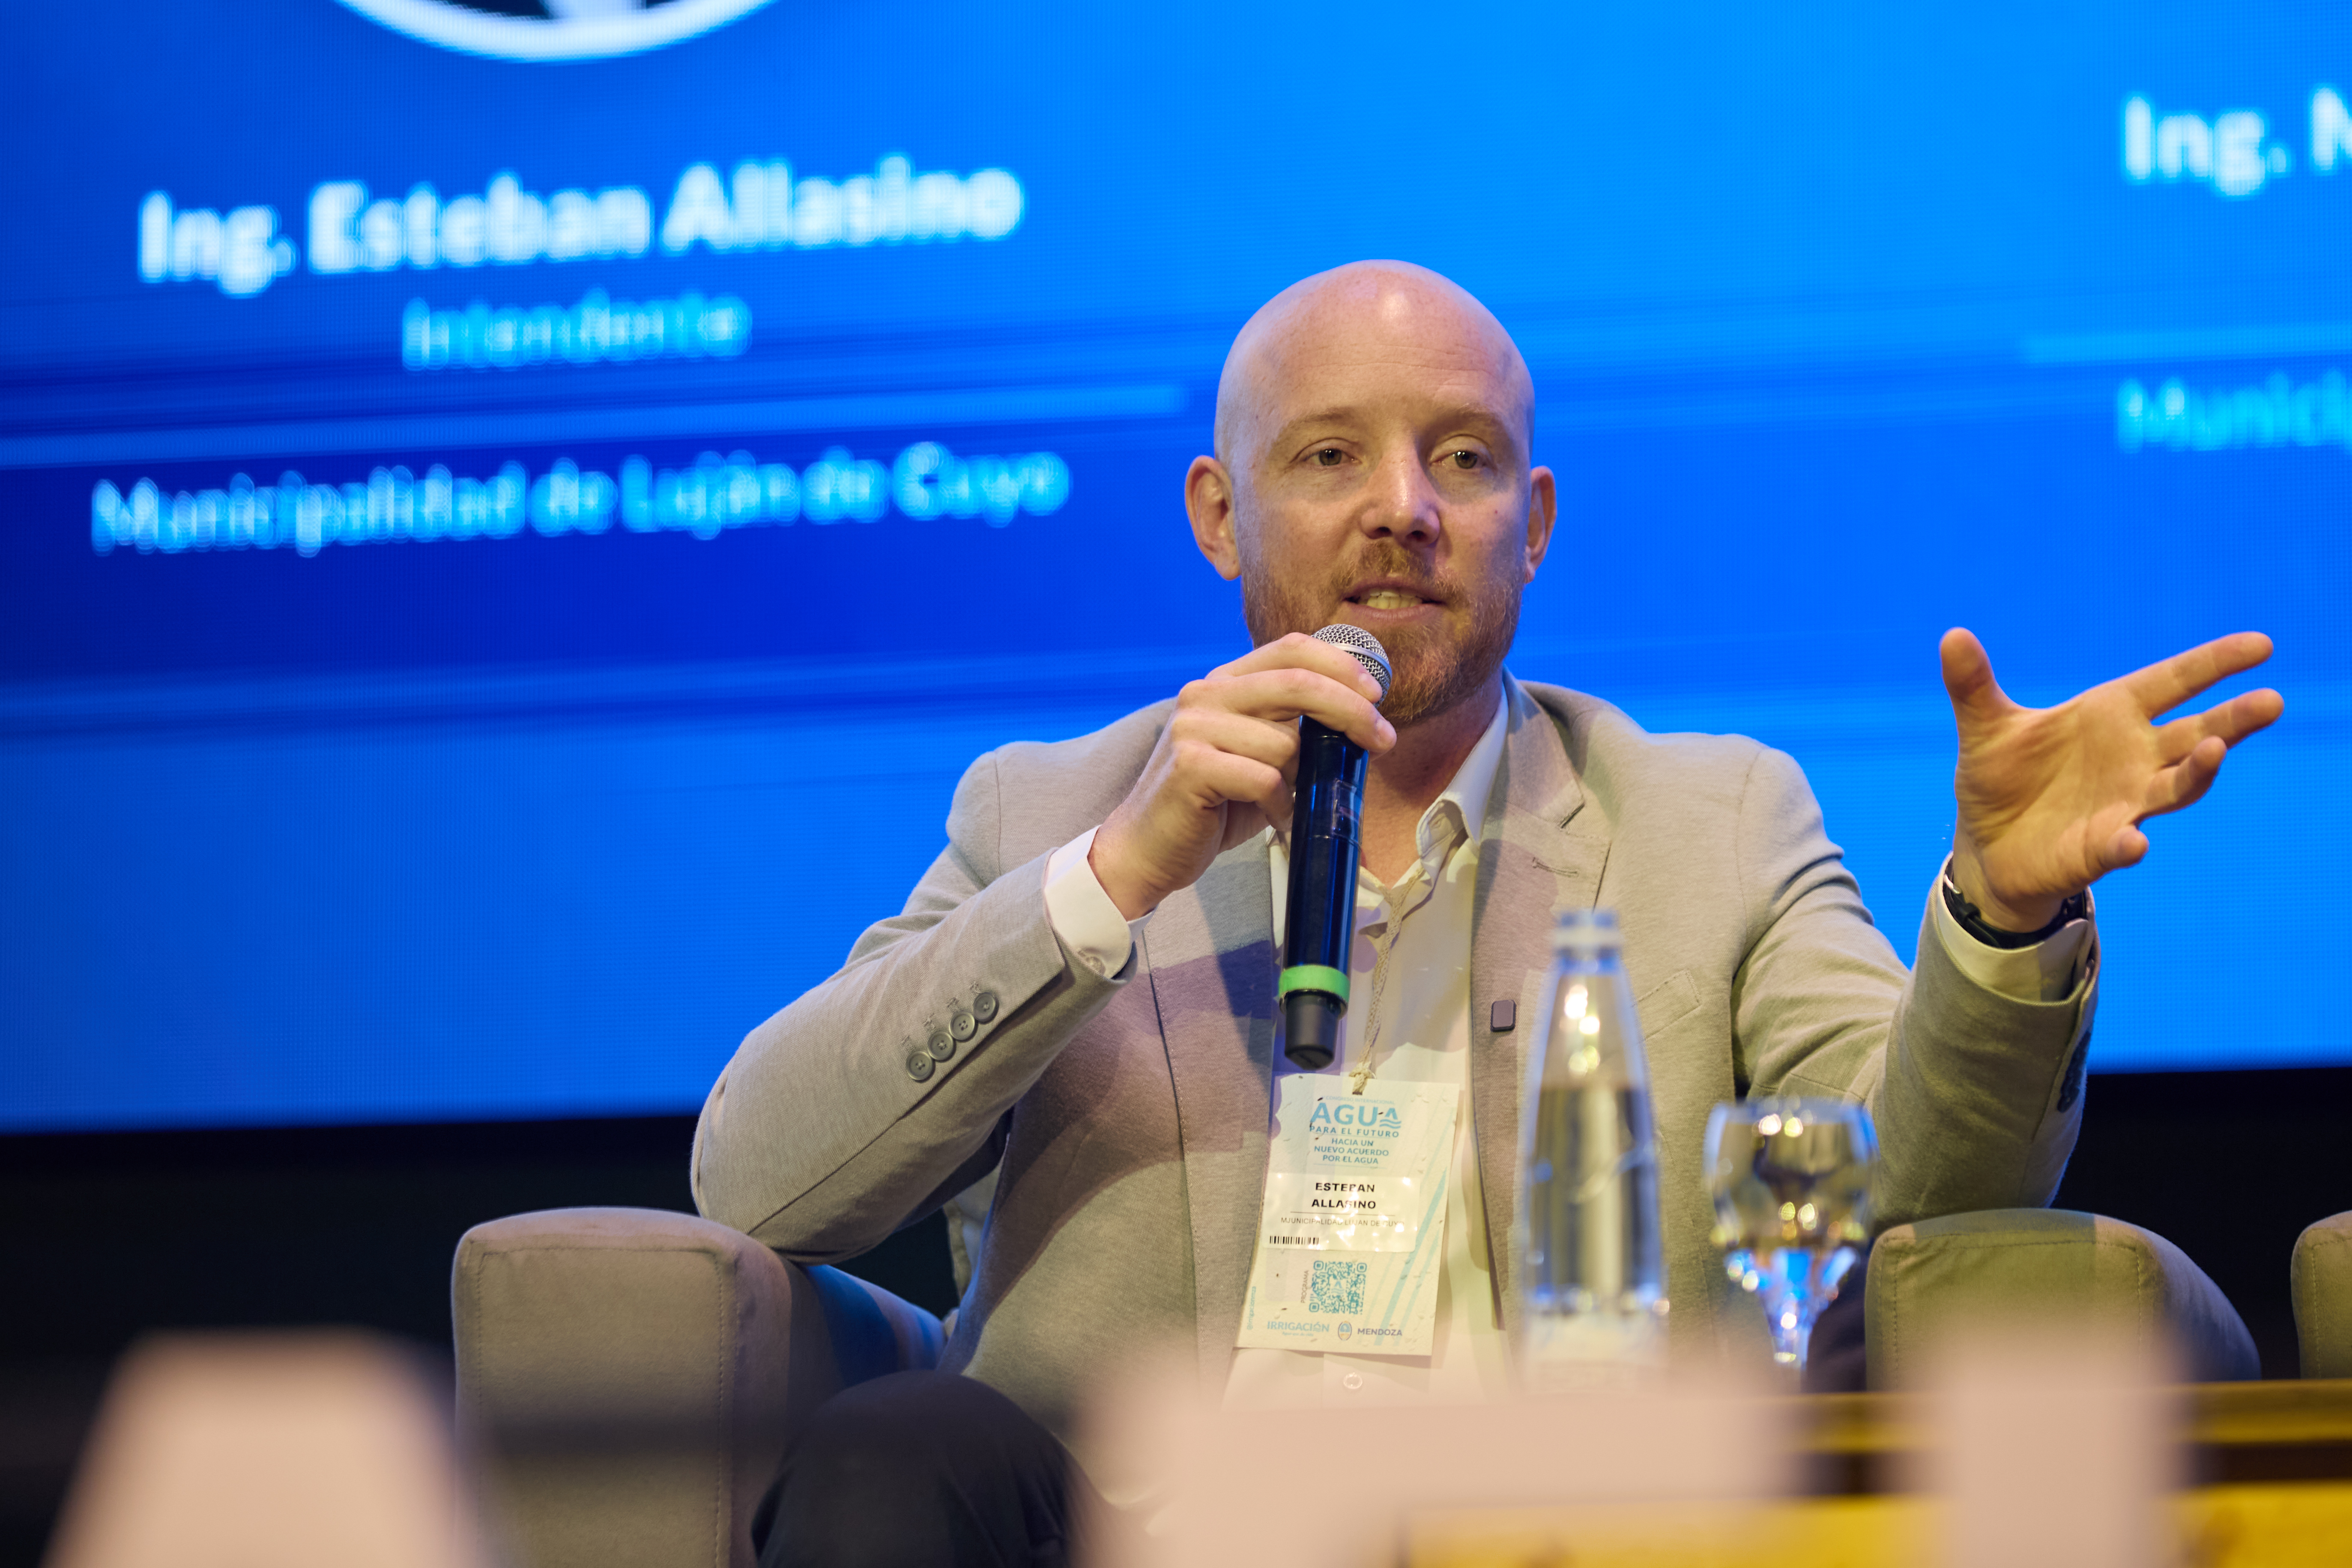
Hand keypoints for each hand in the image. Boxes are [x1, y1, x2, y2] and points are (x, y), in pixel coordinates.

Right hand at [1089, 634, 1394, 919]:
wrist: (1147, 848)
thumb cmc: (1212, 804)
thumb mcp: (1257, 754)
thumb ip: (1291, 729)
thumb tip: (1362, 722)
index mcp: (1224, 681)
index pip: (1291, 648)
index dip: (1341, 664)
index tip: (1375, 695)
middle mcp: (1205, 693)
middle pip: (1297, 683)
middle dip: (1351, 710)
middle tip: (1382, 740)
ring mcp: (1193, 727)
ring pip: (1284, 742)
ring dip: (1305, 782)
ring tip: (1297, 807)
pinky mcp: (1189, 765)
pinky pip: (1263, 778)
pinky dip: (1281, 806)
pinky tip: (1278, 822)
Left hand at [1942, 628, 2283, 930]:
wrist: (1985, 843)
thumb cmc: (2001, 777)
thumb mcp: (1985, 727)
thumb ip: (1973, 685)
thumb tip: (1951, 635)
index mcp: (2110, 715)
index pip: (2173, 682)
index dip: (2214, 663)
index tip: (2261, 645)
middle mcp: (2131, 757)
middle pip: (2196, 734)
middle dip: (2233, 720)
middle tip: (2272, 700)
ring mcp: (2123, 803)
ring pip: (2176, 786)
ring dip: (2198, 772)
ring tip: (2217, 751)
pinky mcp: (2099, 847)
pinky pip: (2121, 844)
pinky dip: (2129, 842)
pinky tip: (2135, 841)